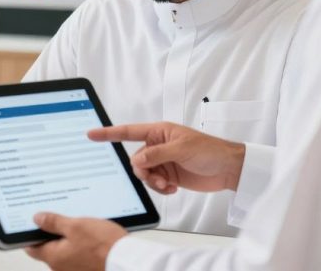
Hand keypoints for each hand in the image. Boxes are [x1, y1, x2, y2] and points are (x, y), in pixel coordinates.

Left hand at [25, 213, 125, 270]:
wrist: (127, 260)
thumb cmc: (103, 245)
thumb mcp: (75, 226)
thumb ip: (54, 222)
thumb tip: (37, 219)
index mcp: (54, 257)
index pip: (32, 248)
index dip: (31, 235)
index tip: (32, 225)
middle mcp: (62, 268)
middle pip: (49, 250)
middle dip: (52, 235)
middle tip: (58, 219)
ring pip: (65, 253)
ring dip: (68, 241)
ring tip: (77, 226)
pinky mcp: (88, 269)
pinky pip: (78, 257)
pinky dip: (79, 247)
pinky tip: (88, 236)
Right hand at [89, 122, 245, 193]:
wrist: (229, 169)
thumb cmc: (210, 150)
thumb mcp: (181, 149)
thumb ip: (156, 154)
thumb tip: (137, 161)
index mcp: (158, 132)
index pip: (128, 132)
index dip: (109, 133)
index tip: (91, 134)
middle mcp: (157, 146)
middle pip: (135, 160)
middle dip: (144, 171)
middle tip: (157, 177)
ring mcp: (162, 162)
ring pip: (143, 174)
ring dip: (153, 182)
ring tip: (167, 185)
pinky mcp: (168, 176)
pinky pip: (154, 184)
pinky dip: (160, 188)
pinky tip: (172, 189)